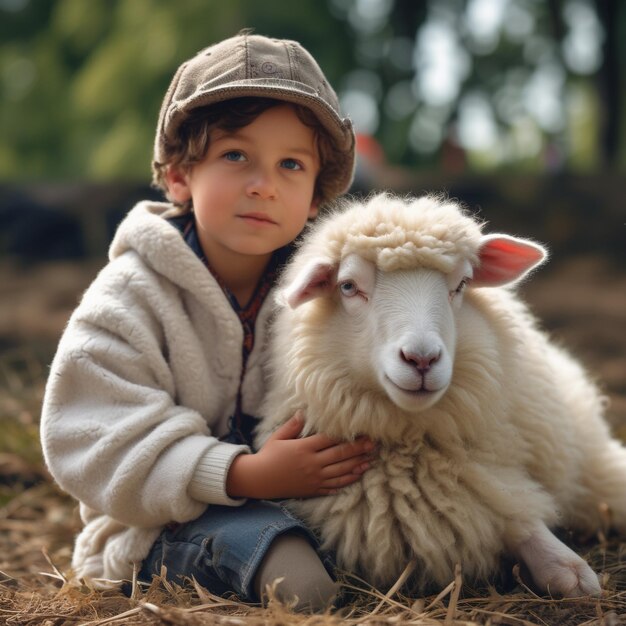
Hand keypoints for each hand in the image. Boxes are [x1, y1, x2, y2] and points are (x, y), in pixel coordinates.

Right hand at [226, 413, 375, 498]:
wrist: (260, 480)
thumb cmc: (268, 455)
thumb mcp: (278, 437)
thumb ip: (293, 425)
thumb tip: (304, 412)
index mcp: (303, 448)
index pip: (329, 440)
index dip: (346, 436)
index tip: (360, 431)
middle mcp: (312, 463)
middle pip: (340, 455)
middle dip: (358, 449)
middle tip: (373, 443)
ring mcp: (314, 478)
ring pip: (341, 471)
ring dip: (358, 464)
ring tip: (371, 458)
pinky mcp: (314, 489)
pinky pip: (335, 485)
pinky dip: (348, 480)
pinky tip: (358, 474)